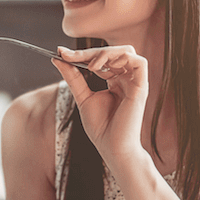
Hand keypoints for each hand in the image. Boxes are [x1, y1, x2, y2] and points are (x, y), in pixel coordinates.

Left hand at [52, 45, 149, 168]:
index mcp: (115, 81)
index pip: (101, 58)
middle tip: (69, 55)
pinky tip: (103, 68)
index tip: (61, 53)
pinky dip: (121, 58)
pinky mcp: (141, 88)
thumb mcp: (82, 97)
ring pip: (126, 51)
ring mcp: (135, 83)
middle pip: (113, 51)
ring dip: (105, 53)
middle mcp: (126, 79)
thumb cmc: (100, 128)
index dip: (82, 53)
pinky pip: (139, 62)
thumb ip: (73, 77)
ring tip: (90, 66)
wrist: (112, 147)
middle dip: (89, 51)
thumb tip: (57, 58)